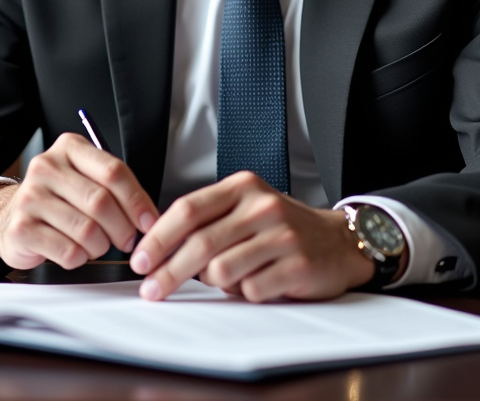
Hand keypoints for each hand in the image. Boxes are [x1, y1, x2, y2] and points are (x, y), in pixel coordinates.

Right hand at [0, 132, 158, 269]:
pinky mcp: (21, 229)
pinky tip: (75, 252)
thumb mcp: (85, 179)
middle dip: (123, 228)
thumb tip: (148, 215)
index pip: (113, 171)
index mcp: (69, 148)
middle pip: (101, 202)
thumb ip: (114, 187)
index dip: (137, 200)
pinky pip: (68, 251)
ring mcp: (31, 197)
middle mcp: (47, 167)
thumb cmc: (58, 199)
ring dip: (101, 245)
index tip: (149, 221)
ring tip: (97, 245)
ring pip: (87, 230)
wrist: (11, 217)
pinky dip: (80, 258)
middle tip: (128, 240)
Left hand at [128, 171, 405, 301]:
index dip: (158, 237)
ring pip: (222, 270)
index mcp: (243, 187)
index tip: (139, 259)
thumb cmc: (284, 227)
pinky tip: (260, 282)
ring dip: (216, 283)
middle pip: (199, 243)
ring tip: (231, 278)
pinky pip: (251, 290)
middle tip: (152, 290)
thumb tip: (159, 247)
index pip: (188, 209)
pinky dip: (246, 293)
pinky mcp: (297, 264)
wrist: (339, 241)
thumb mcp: (246, 209)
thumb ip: (209, 220)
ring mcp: (281, 234)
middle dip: (168, 272)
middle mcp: (262, 206)